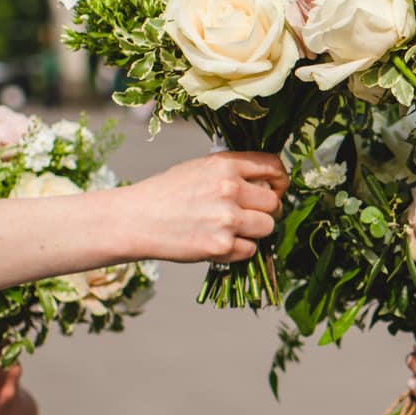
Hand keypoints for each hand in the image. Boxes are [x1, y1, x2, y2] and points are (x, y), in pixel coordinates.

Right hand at [125, 152, 286, 262]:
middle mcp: (229, 188)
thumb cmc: (166, 193)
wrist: (135, 220)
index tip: (277, 188)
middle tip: (251, 215)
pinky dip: (239, 250)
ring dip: (255, 231)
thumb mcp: (198, 169)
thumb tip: (267, 182)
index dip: (280, 180)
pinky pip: (250, 250)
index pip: (272, 166)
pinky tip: (218, 242)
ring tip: (232, 229)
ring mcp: (227, 218)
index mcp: (225, 164)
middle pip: (274, 202)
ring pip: (268, 227)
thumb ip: (232, 172)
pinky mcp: (221, 245)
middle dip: (268, 210)